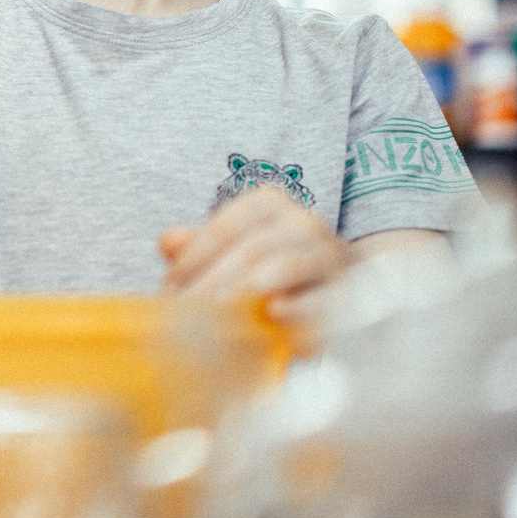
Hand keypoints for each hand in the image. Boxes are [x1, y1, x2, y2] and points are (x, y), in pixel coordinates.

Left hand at [159, 185, 348, 312]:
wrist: (335, 285)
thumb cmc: (269, 266)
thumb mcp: (230, 252)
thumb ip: (198, 246)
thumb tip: (168, 241)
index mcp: (268, 204)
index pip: (224, 229)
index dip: (193, 259)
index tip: (171, 290)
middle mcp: (302, 221)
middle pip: (251, 248)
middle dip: (214, 282)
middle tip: (186, 313)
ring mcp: (329, 254)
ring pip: (285, 265)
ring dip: (248, 288)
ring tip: (219, 309)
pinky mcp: (349, 290)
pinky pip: (324, 296)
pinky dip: (300, 306)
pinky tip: (275, 313)